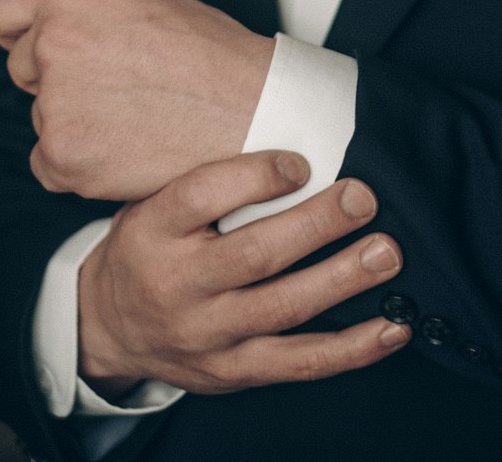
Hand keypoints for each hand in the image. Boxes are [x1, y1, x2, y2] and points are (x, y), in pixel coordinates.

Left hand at [0, 0, 274, 200]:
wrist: (251, 112)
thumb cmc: (209, 55)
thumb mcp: (143, 1)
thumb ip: (85, 10)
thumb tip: (45, 29)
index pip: (3, 8)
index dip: (22, 29)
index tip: (39, 45)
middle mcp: (53, 42)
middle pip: (23, 66)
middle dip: (58, 78)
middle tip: (120, 87)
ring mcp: (55, 102)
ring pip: (42, 115)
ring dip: (76, 121)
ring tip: (138, 117)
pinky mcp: (62, 156)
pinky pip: (46, 162)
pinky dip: (78, 163)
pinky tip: (124, 150)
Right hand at [78, 150, 409, 395]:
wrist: (109, 326)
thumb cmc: (149, 244)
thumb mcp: (152, 200)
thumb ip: (205, 177)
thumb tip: (286, 129)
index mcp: (153, 230)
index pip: (199, 198)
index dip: (253, 177)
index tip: (301, 161)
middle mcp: (176, 286)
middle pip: (253, 255)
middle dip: (317, 224)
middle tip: (363, 197)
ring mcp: (207, 335)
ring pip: (283, 309)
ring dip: (343, 280)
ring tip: (386, 254)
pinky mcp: (234, 372)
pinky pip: (300, 363)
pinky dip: (352, 348)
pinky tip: (392, 327)